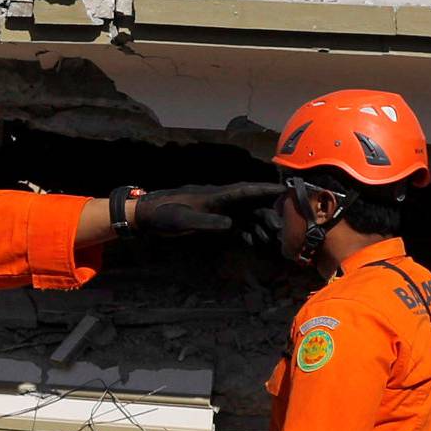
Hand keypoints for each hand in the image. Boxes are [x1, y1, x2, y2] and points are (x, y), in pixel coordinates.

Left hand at [130, 182, 278, 235]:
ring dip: (259, 225)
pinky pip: (235, 224)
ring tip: (271, 239)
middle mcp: (220, 200)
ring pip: (245, 215)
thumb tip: (231, 224)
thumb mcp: (184, 220)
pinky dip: (246, 232)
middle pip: (250, 205)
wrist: (147, 215)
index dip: (265, 190)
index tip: (283, 189)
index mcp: (215, 195)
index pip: (245, 190)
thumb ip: (207, 222)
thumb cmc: (164, 214)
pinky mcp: (212, 220)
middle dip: (267, 214)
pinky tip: (254, 242)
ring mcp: (217, 210)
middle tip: (281, 228)